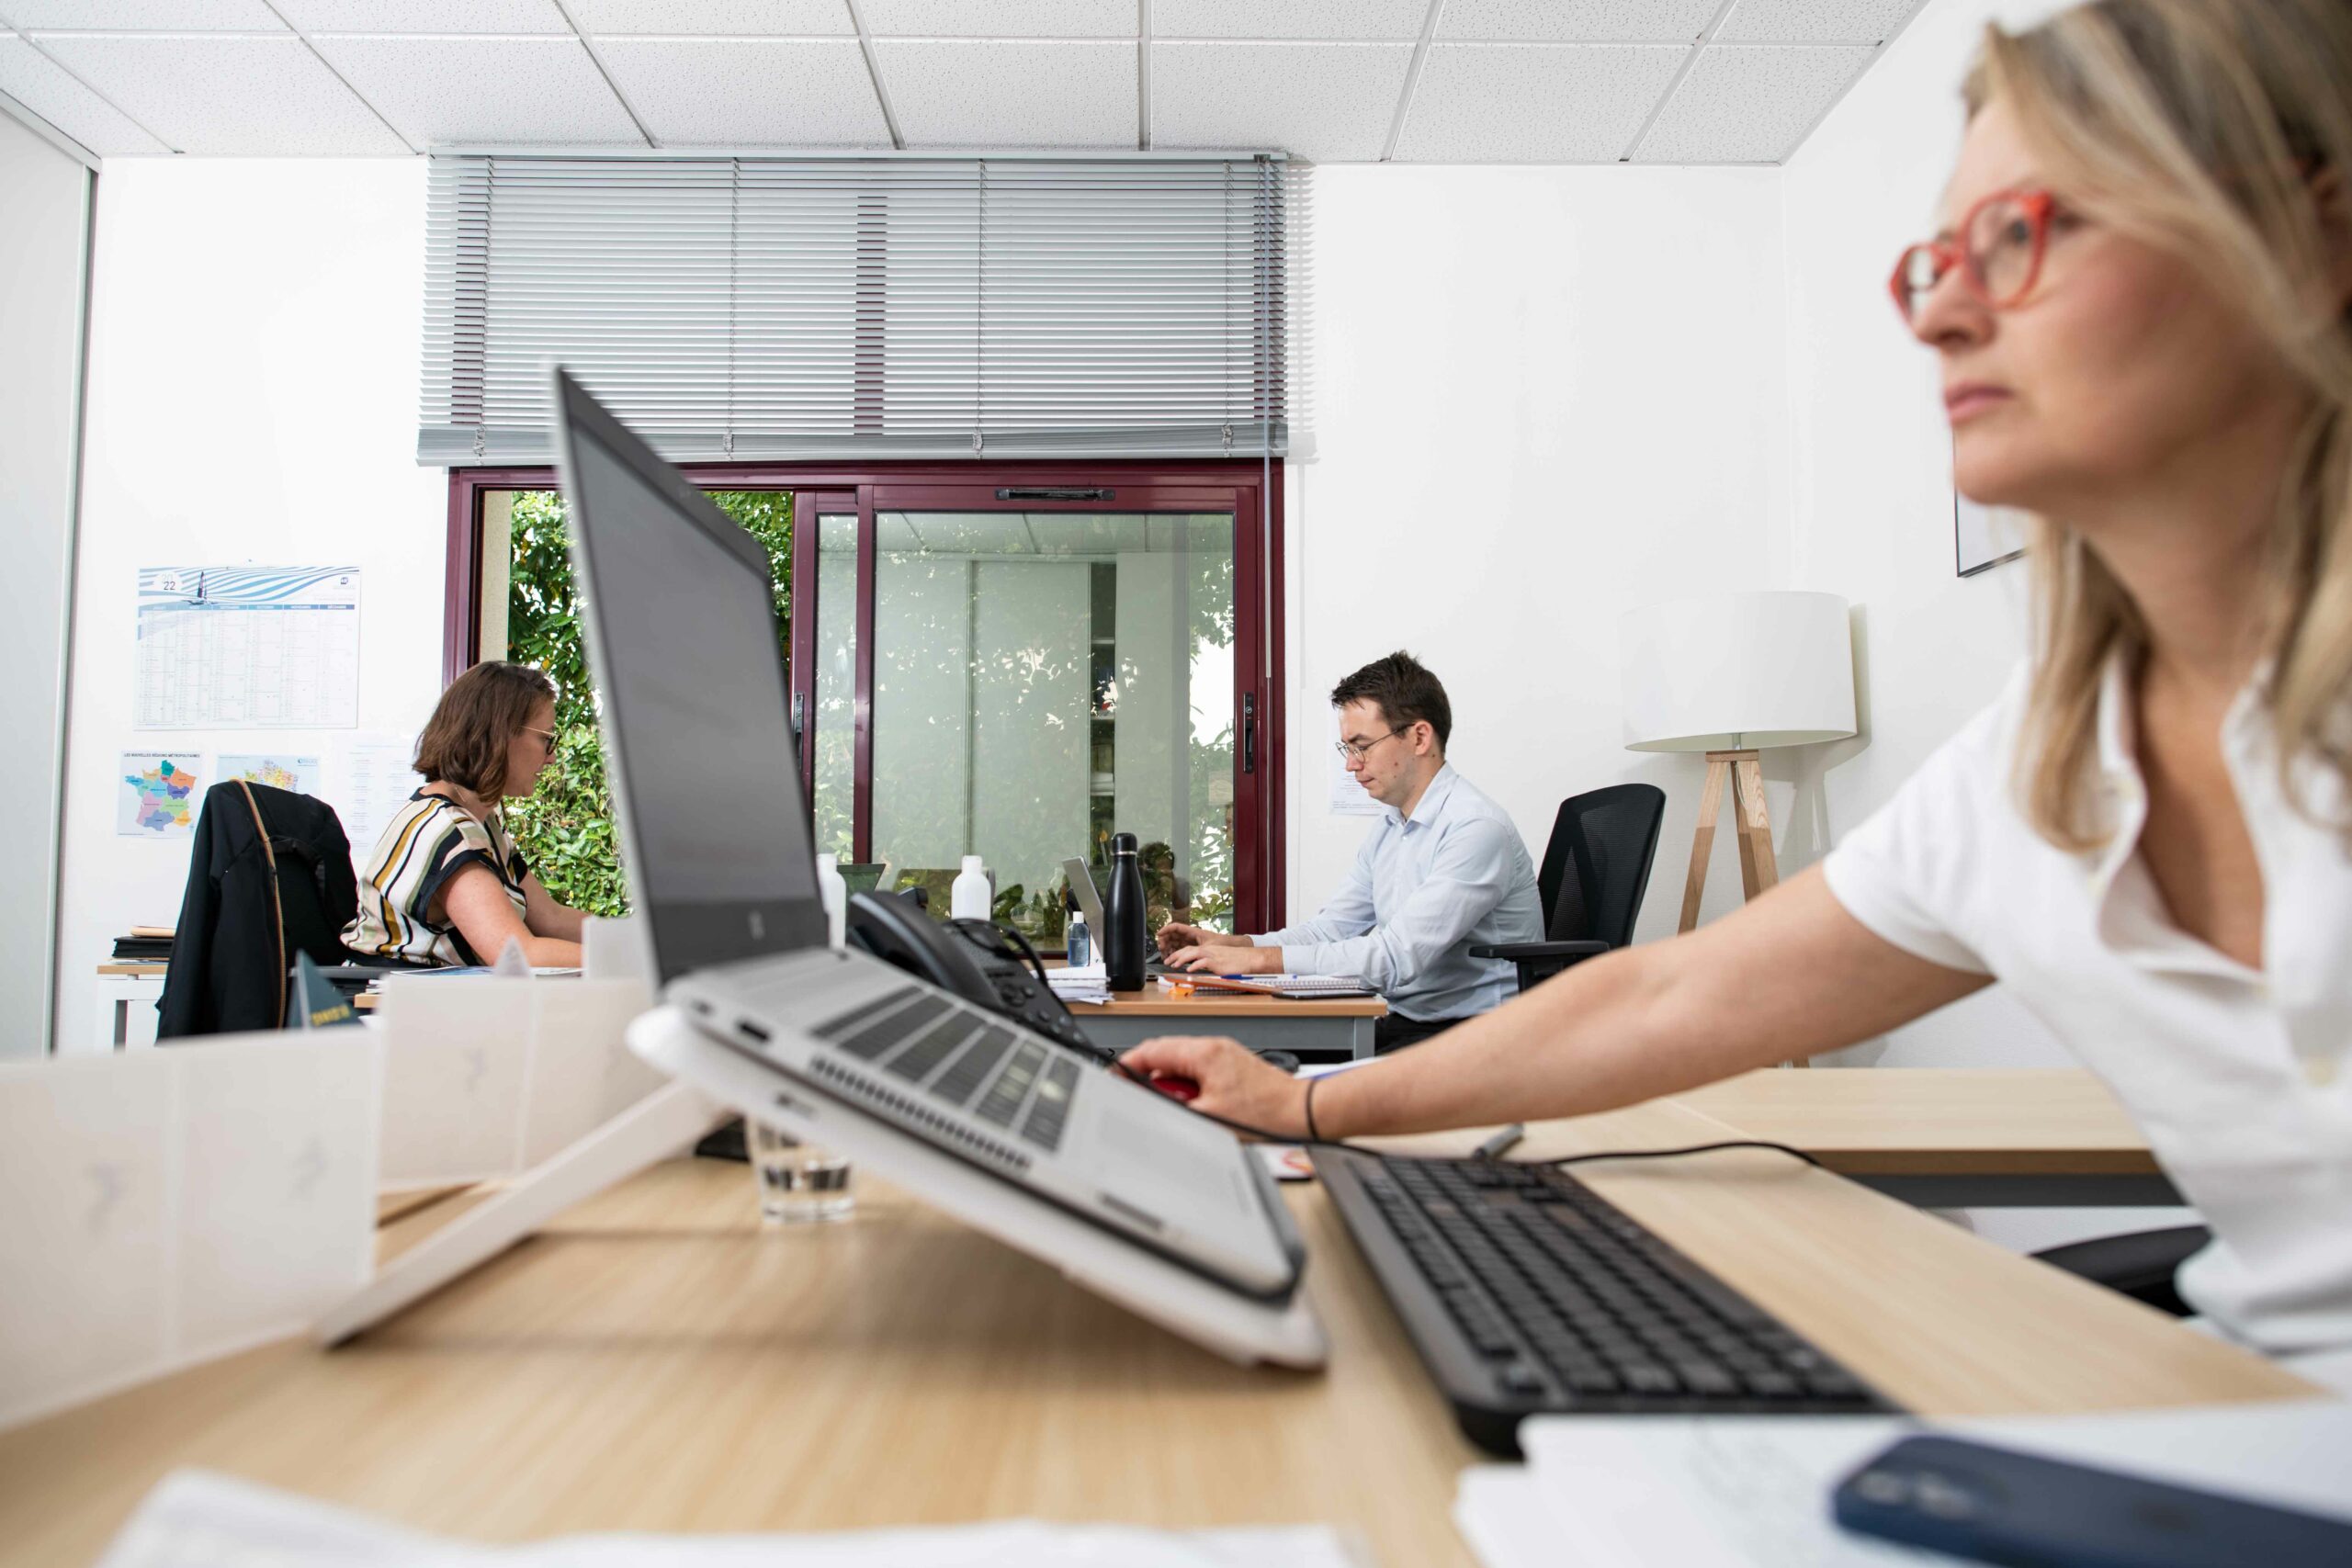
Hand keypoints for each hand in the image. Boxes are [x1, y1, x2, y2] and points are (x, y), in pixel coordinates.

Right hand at [1119, 1036, 1310, 1138]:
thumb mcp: (1207, 1117)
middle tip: (1140, 1096)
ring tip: (1173, 1106)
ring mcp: (1224, 1054)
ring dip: (1171, 1083)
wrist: (1300, 1112)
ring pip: (1182, 1063)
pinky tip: (1193, 1105)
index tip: (1116, 1077)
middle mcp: (1213, 1047)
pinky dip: (1188, 1085)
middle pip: (1165, 1054)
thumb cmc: (1266, 1112)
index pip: (1152, 1050)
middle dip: (1149, 1076)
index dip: (1129, 1065)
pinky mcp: (1232, 1066)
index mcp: (1203, 1053)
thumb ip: (1171, 1108)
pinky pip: (1198, 1070)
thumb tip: (1147, 1104)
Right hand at [1156, 920, 1224, 957]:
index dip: (1165, 929)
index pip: (1175, 927)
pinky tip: (1170, 958)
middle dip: (1164, 940)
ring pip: (1174, 942)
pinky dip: (1173, 952)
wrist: (1227, 945)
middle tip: (1161, 949)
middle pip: (1172, 935)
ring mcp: (1189, 941)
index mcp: (1192, 931)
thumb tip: (1186, 956)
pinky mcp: (1190, 947)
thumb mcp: (1207, 948)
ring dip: (1167, 948)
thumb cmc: (1219, 942)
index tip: (1159, 934)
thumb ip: (1196, 952)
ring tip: (1164, 956)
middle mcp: (1189, 935)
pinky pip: (1178, 948)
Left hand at [1165, 942, 1280, 974]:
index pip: (1190, 949)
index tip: (1170, 959)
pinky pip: (1202, 962)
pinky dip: (1194, 965)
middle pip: (1188, 950)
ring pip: (1192, 954)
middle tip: (1166, 961)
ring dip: (1181, 959)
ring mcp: (1212, 955)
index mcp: (1208, 949)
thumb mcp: (1219, 960)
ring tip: (1173, 965)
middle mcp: (1208, 950)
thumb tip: (1197, 969)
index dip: (1178, 954)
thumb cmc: (1236, 961)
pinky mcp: (1216, 962)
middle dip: (1175, 955)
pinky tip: (1188, 970)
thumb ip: (1208, 963)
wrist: (1249, 959)